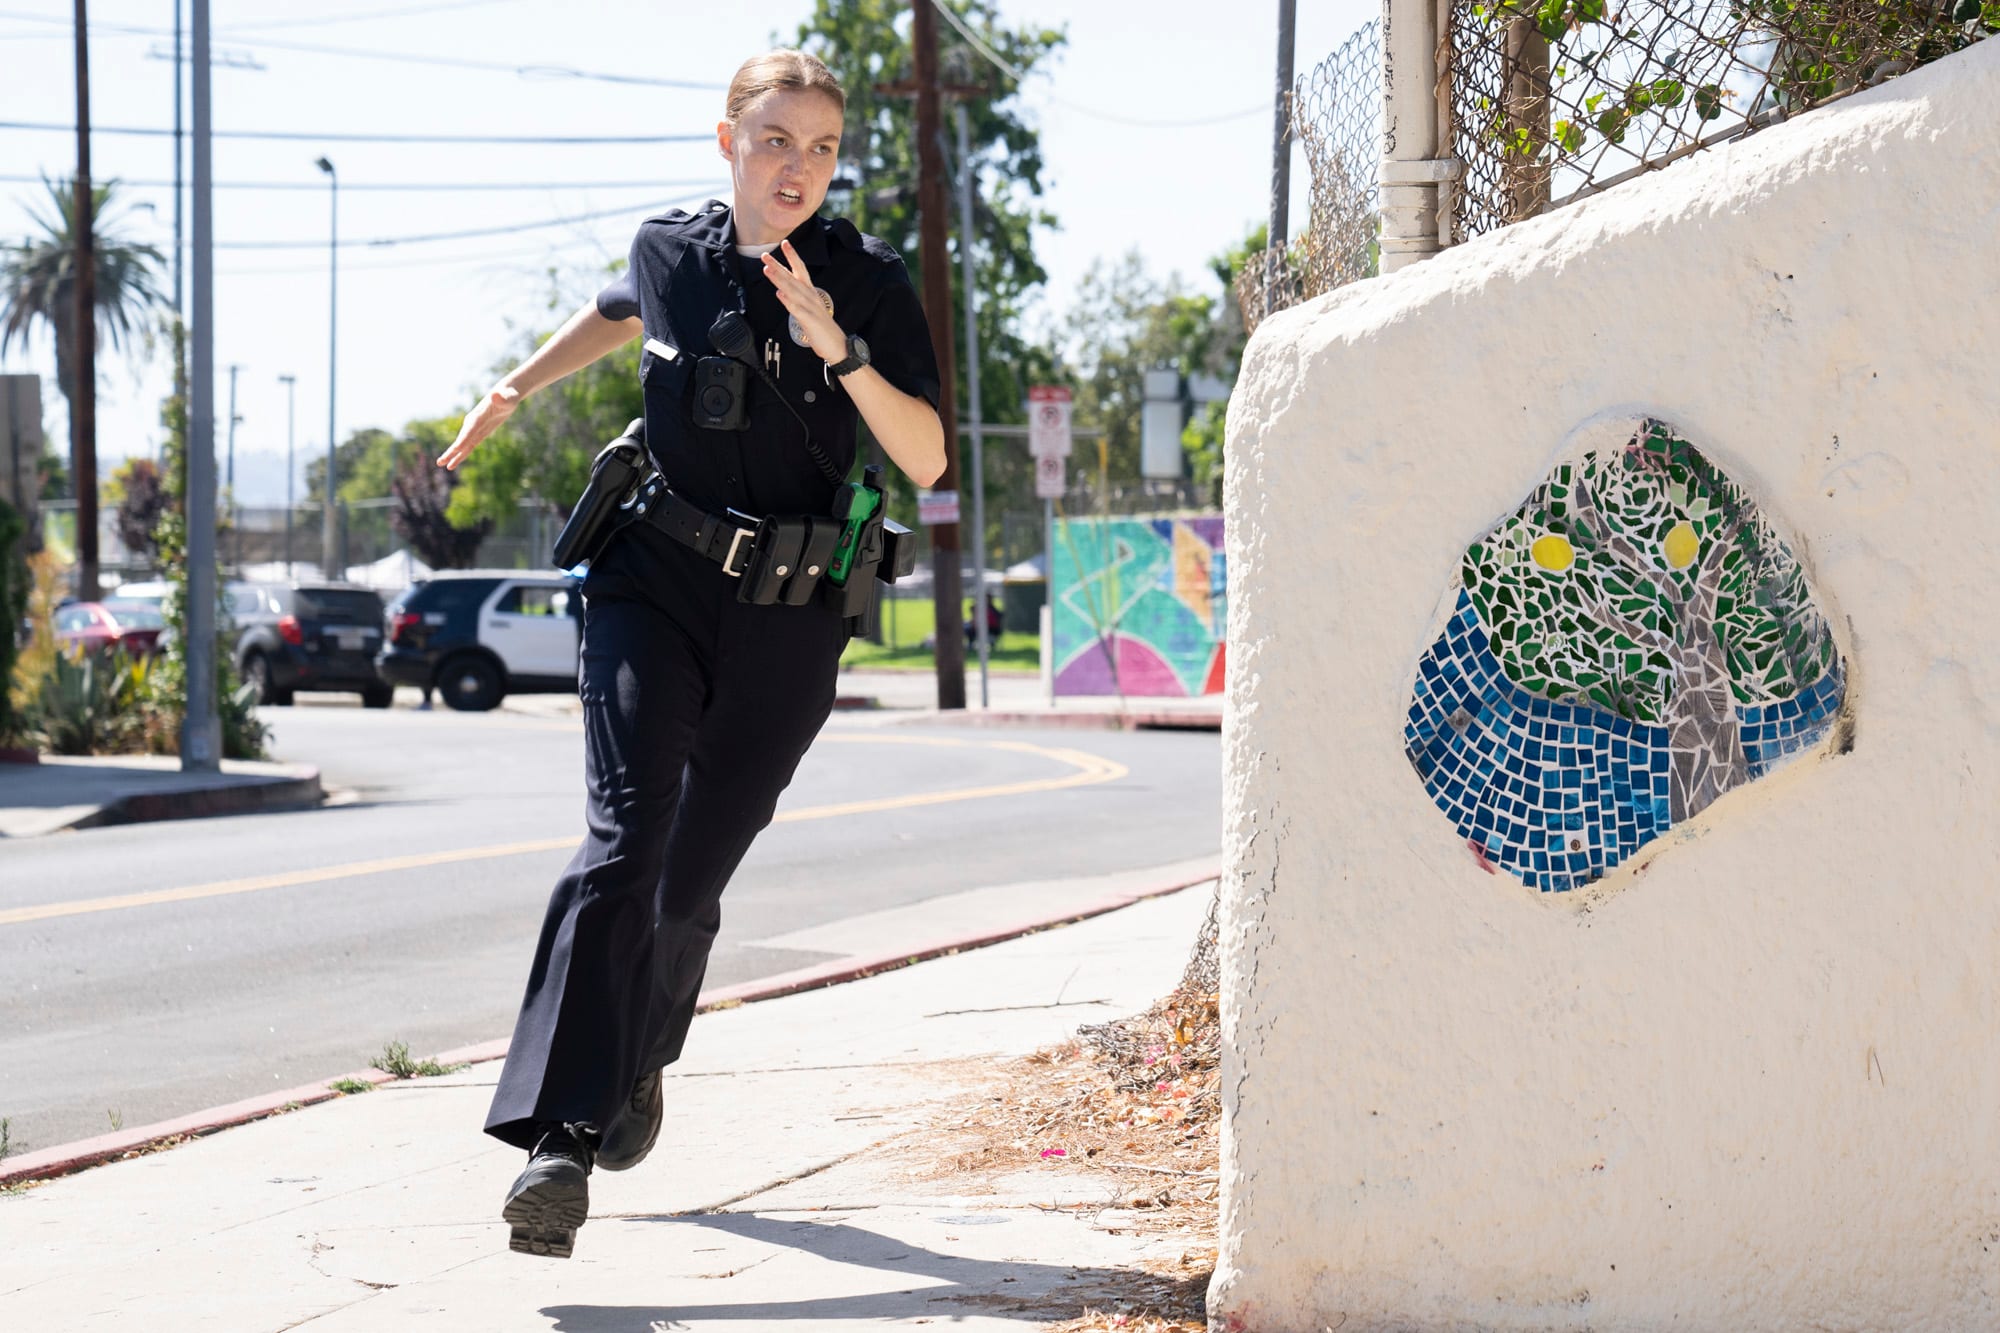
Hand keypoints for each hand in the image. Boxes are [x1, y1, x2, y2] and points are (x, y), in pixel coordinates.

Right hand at [437, 385, 520, 470]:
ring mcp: (475, 427)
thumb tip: (496, 395)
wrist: (507, 393)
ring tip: (443, 465)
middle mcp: (473, 422)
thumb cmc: (509, 394)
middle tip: (440, 462)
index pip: (470, 429)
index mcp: (479, 416)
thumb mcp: (508, 396)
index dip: (464, 439)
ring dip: (454, 454)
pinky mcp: (480, 431)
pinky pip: (470, 444)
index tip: (456, 449)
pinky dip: (463, 452)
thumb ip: (502, 398)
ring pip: (463, 444)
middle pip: (461, 439)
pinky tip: (455, 461)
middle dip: (452, 450)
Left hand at [761, 240, 844, 362]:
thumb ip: (797, 298)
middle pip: (793, 278)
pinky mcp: (810, 321)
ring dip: (780, 279)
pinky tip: (780, 295)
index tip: (785, 242)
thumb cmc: (822, 328)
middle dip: (778, 265)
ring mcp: (811, 308)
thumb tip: (783, 290)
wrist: (838, 346)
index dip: (793, 256)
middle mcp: (810, 297)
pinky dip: (789, 302)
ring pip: (793, 290)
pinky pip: (798, 310)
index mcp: (810, 292)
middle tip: (765, 255)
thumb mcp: (809, 309)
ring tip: (768, 270)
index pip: (801, 270)